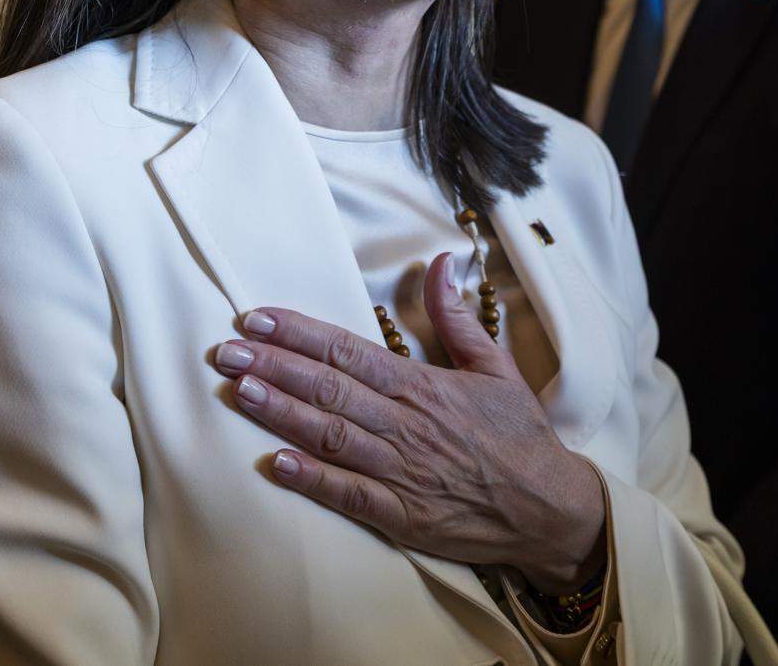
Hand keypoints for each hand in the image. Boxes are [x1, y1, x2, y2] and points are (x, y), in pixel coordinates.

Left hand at [211, 251, 607, 591]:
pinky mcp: (404, 515)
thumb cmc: (520, 436)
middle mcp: (406, 424)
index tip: (257, 318)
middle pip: (329, 388)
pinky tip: (276, 463)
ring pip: (331, 435)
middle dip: (274, 366)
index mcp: (423, 386)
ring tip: (239, 391)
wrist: (551, 508)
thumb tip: (441, 262)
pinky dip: (312, 479)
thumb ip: (457, 318)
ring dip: (282, 412)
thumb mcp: (496, 367)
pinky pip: (350, 495)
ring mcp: (402, 471)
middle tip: (226, 350)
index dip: (299, 333)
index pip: (349, 350)